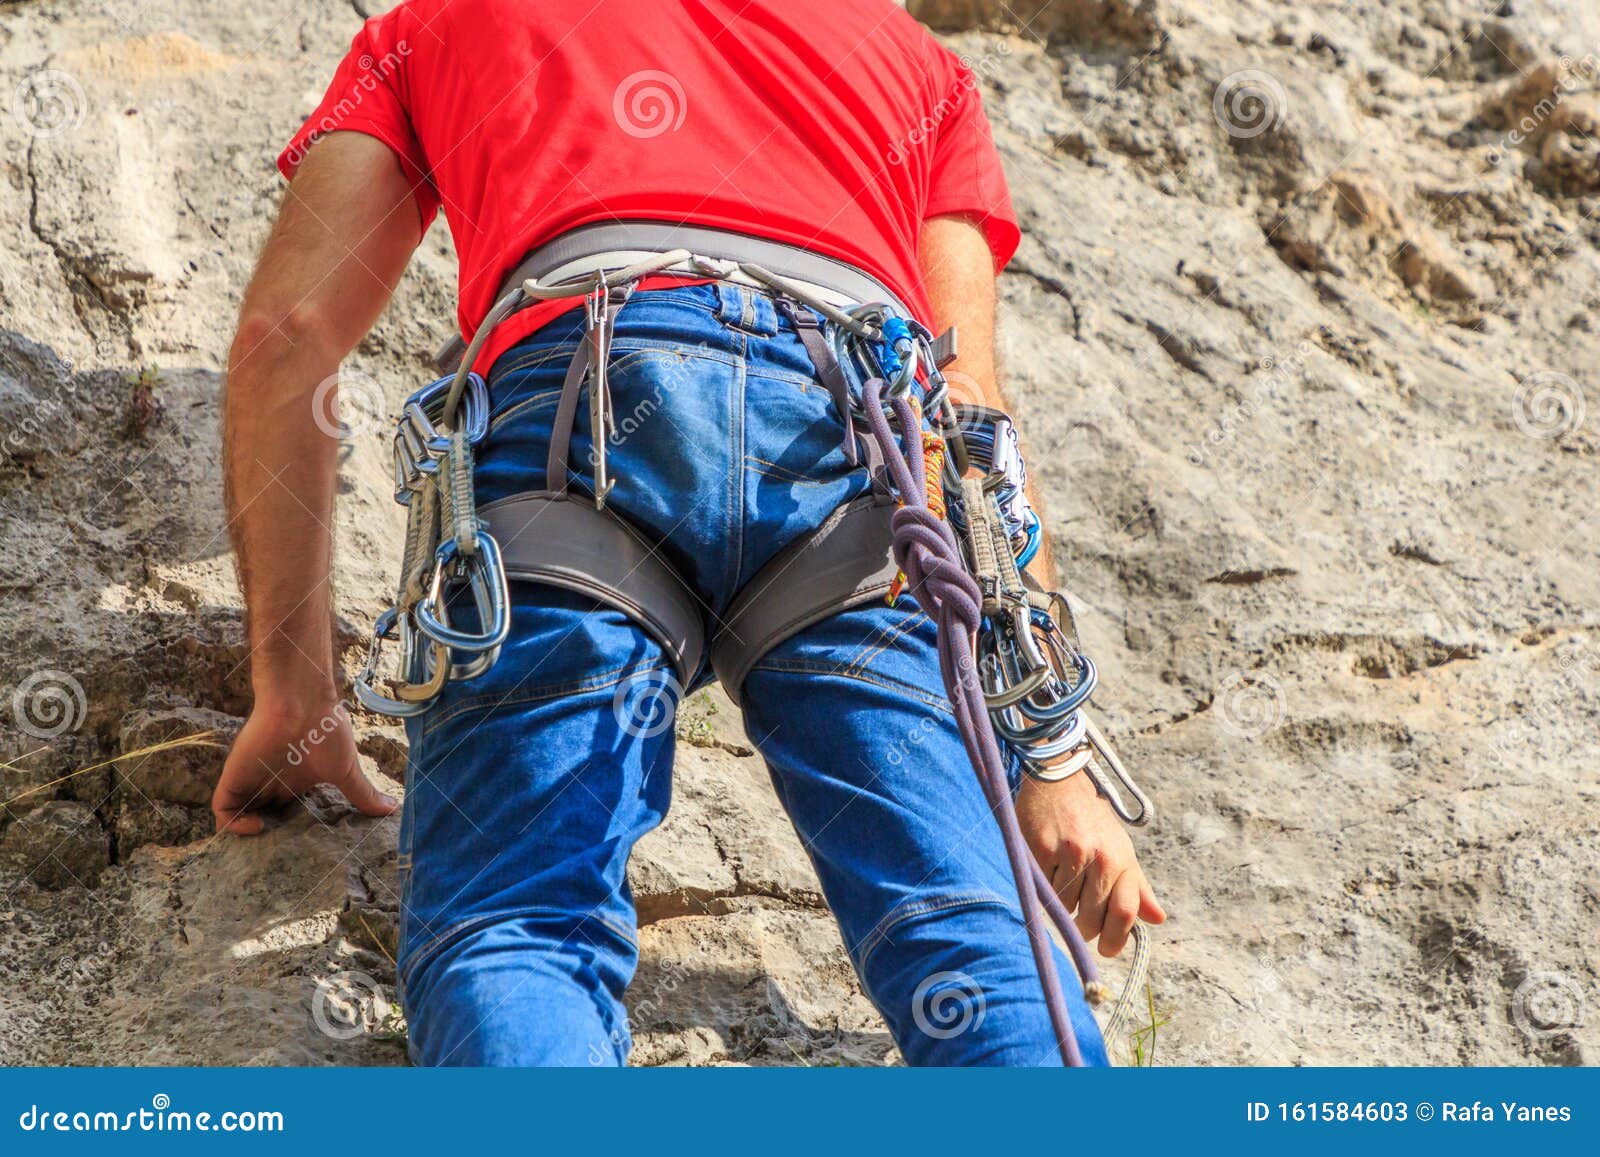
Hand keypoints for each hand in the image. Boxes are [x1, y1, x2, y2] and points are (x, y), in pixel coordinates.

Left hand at [213, 696, 396, 834]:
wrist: (303, 704)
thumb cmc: (326, 732)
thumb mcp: (347, 771)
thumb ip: (363, 794)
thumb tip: (393, 809)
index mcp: (295, 783)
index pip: (285, 814)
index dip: (288, 833)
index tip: (301, 849)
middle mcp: (271, 783)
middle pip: (261, 817)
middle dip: (266, 839)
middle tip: (280, 856)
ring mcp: (252, 781)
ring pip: (237, 816)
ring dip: (245, 834)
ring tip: (265, 845)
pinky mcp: (235, 779)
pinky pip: (222, 809)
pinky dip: (232, 825)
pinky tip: (256, 826)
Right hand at [1015, 767, 1165, 955]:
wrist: (1059, 782)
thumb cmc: (1092, 821)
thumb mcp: (1120, 848)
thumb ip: (1137, 886)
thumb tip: (1157, 918)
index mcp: (1122, 859)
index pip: (1125, 912)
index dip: (1115, 938)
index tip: (1106, 949)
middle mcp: (1100, 857)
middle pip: (1091, 919)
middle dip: (1084, 928)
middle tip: (1078, 921)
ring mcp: (1070, 854)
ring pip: (1064, 907)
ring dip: (1062, 906)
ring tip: (1062, 883)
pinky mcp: (1042, 849)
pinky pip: (1042, 890)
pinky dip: (1043, 888)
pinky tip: (1047, 871)